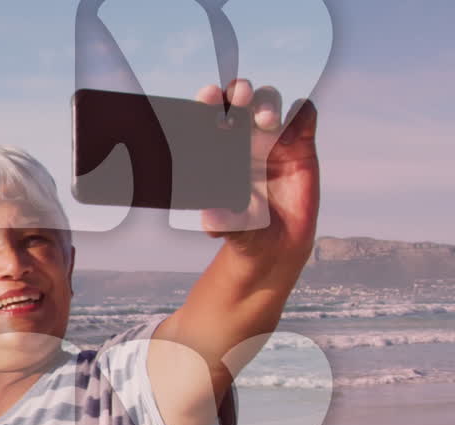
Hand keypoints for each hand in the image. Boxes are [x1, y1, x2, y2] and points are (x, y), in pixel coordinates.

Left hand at [196, 79, 319, 260]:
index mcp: (219, 149)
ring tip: (267, 122)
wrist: (277, 243)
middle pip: (241, 100)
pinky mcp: (302, 145)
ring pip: (269, 103)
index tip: (208, 98)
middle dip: (239, 92)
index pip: (211, 116)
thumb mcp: (230, 228)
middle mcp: (244, 138)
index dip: (209, 102)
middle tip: (240, 97)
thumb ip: (220, 222)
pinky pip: (305, 118)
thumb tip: (209, 219)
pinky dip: (302, 115)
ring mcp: (274, 139)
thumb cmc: (245, 228)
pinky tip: (294, 132)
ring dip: (267, 104)